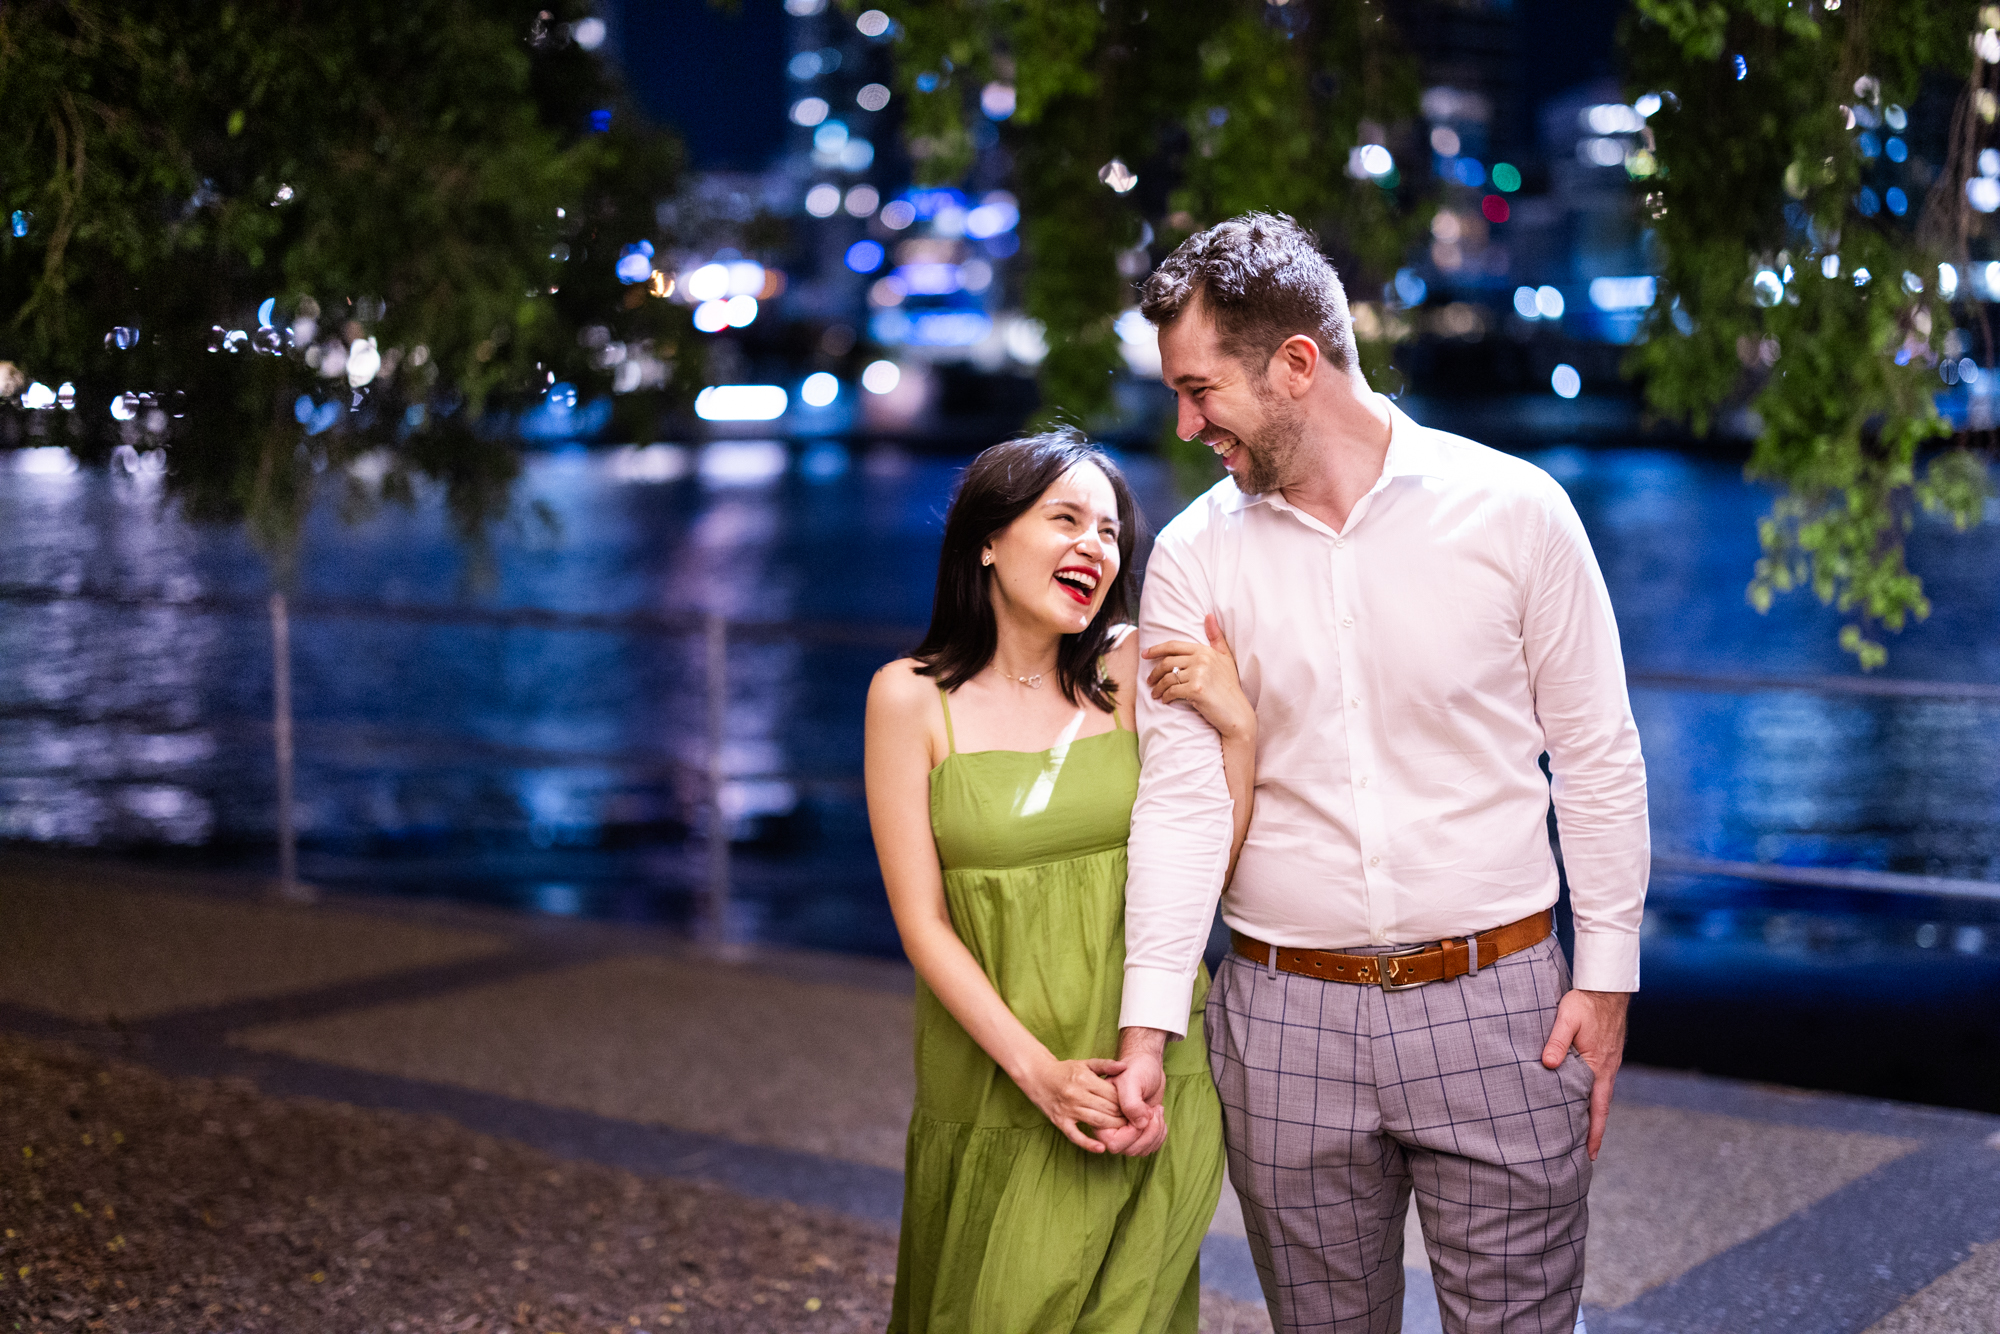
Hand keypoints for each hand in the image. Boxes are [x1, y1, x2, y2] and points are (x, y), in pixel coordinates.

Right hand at [1015, 1054, 1130, 1152]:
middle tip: (1134, 1120)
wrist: (1037, 1075)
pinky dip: (1088, 1144)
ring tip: (1124, 1129)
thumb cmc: (1065, 1070)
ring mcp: (1068, 1109)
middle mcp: (1077, 1094)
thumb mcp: (1085, 1063)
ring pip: (1097, 1121)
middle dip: (1123, 1115)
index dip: (1126, 1101)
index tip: (1136, 1106)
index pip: (1113, 1094)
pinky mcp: (1060, 1121)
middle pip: (1107, 1109)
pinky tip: (1101, 1148)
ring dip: (1113, 1127)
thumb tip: (1125, 1066)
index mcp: (1085, 1079)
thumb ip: (1106, 1065)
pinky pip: (1075, 1136)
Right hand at [1106, 1027, 1170, 1156]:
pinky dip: (1159, 1135)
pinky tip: (1159, 1117)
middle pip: (1129, 1150)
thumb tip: (1140, 1124)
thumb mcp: (1131, 1081)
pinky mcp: (1136, 1132)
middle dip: (1149, 1132)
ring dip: (1156, 1133)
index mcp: (1101, 1115)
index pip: (1115, 1142)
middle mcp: (1109, 1126)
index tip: (1145, 1110)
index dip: (1133, 1132)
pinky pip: (1148, 1147)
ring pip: (1140, 1150)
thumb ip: (1131, 1103)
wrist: (1147, 1064)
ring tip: (1157, 1110)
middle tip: (1155, 1110)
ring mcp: (1123, 1131)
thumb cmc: (1136, 1068)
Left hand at [1144, 614, 1253, 741]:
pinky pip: (1172, 691)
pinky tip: (1165, 700)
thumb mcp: (1225, 658)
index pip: (1173, 646)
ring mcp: (1199, 674)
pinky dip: (1165, 697)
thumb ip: (1216, 637)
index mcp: (1204, 650)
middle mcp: (1201, 659)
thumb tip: (1209, 615)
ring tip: (1155, 694)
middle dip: (1154, 673)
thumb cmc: (1229, 686)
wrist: (1236, 712)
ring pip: (1167, 678)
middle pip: (1167, 662)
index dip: (1156, 649)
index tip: (1144, 655)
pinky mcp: (1196, 690)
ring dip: (1157, 687)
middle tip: (1149, 681)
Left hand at [1540, 989, 1628, 1159]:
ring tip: (1582, 1132)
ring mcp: (1608, 1063)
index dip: (1595, 1132)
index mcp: (1598, 1067)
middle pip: (1601, 1108)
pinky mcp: (1606, 1055)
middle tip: (1586, 1154)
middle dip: (1595, 1131)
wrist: (1607, 986)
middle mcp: (1606, 1069)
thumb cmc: (1585, 1002)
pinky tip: (1583, 1098)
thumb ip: (1556, 1041)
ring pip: (1600, 1095)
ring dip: (1593, 1114)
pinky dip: (1593, 1096)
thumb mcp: (1567, 1019)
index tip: (1591, 1155)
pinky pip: (1599, 1082)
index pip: (1598, 1108)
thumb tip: (1547, 1064)